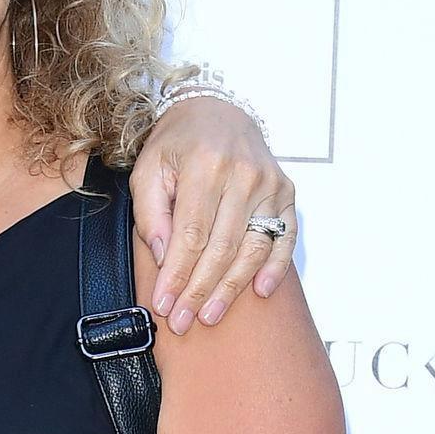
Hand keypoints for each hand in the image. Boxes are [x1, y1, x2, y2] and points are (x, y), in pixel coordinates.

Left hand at [132, 99, 296, 334]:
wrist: (216, 111)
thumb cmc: (178, 145)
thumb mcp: (148, 169)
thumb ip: (151, 213)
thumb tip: (163, 257)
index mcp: (205, 165)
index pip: (191, 235)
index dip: (177, 275)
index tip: (164, 305)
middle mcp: (243, 174)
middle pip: (222, 247)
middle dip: (200, 290)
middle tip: (183, 321)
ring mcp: (270, 183)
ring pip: (253, 247)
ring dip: (232, 287)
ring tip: (211, 315)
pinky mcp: (286, 192)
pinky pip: (286, 236)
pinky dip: (276, 266)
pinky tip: (262, 291)